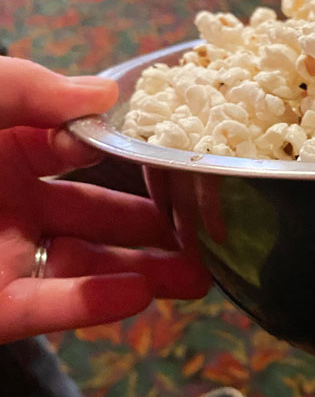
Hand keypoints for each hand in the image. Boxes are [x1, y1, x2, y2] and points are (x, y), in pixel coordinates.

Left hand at [0, 57, 210, 343]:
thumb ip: (30, 88)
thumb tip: (106, 93)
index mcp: (6, 150)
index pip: (83, 152)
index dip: (134, 157)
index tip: (186, 162)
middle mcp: (13, 204)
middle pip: (99, 217)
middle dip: (158, 226)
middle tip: (211, 231)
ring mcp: (4, 258)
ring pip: (86, 268)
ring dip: (144, 272)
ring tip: (201, 278)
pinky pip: (48, 309)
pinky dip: (95, 305)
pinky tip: (142, 295)